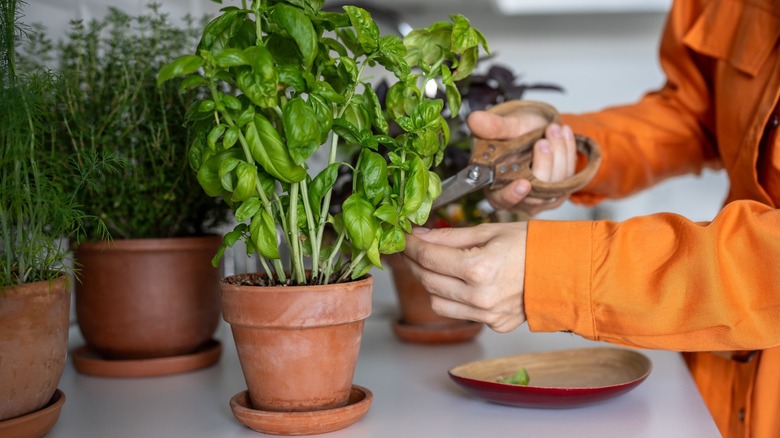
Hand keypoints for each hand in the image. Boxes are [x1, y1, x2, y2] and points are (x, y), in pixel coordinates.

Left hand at [402, 222, 527, 332]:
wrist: (568, 269)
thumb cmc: (533, 244)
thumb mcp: (488, 231)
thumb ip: (450, 236)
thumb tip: (419, 235)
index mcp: (479, 268)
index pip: (428, 257)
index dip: (410, 246)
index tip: (404, 238)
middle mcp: (480, 296)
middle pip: (427, 281)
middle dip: (415, 263)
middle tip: (413, 249)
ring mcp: (488, 315)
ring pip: (437, 303)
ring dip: (429, 283)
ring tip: (434, 266)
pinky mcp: (495, 325)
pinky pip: (460, 314)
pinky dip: (452, 298)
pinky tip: (458, 282)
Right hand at [467, 110, 577, 216]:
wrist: (535, 130)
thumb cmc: (515, 133)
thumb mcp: (504, 127)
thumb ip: (492, 127)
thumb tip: (474, 120)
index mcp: (496, 188)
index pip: (504, 199)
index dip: (513, 195)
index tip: (523, 183)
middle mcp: (519, 199)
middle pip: (535, 192)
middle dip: (544, 162)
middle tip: (544, 139)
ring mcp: (541, 198)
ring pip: (556, 183)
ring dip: (558, 153)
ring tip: (554, 129)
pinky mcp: (560, 191)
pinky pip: (570, 176)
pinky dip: (568, 152)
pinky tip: (564, 134)